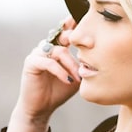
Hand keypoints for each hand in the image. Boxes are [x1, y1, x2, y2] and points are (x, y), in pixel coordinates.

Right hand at [7, 16, 79, 131]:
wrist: (41, 108)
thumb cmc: (58, 91)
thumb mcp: (76, 77)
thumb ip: (83, 66)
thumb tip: (101, 58)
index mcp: (57, 48)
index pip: (67, 32)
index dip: (76, 26)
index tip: (89, 23)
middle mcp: (47, 47)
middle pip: (62, 34)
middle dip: (75, 36)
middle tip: (90, 42)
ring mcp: (38, 54)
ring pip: (58, 50)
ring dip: (71, 64)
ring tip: (77, 78)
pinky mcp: (31, 63)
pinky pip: (48, 62)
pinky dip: (60, 71)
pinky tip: (67, 80)